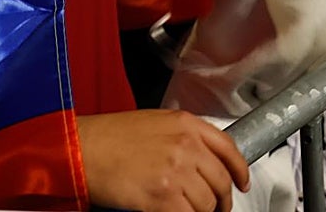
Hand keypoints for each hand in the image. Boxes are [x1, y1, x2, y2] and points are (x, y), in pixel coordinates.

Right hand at [78, 110, 249, 211]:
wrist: (83, 149)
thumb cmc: (110, 136)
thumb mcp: (154, 123)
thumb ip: (183, 136)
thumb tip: (201, 160)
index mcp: (186, 123)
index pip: (228, 148)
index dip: (240, 170)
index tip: (241, 183)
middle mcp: (186, 145)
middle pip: (220, 181)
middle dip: (221, 201)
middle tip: (215, 209)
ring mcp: (177, 171)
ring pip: (206, 204)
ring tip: (186, 211)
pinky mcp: (164, 196)